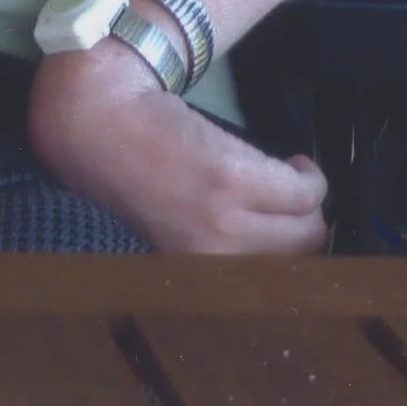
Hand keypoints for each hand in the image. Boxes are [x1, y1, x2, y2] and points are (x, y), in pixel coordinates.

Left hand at [29, 41, 328, 253]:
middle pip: (299, 257)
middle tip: (295, 200)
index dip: (290, 260)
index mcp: (191, 269)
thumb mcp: (170, 225)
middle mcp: (208, 255)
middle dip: (307, 228)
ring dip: (312, 203)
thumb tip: (276, 245)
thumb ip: (215, 242)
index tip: (290, 235)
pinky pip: (302, 191)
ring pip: (308, 227)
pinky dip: (311, 178)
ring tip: (295, 179)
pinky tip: (296, 164)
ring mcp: (221, 218)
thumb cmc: (130, 167)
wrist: (94, 118)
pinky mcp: (231, 177)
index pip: (266, 287)